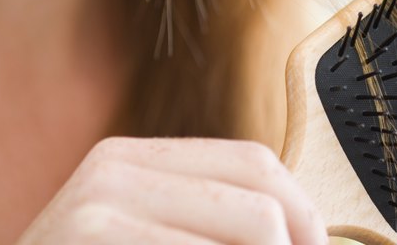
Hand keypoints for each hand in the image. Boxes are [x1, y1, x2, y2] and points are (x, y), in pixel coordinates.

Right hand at [17, 137, 327, 244]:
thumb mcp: (147, 238)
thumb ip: (206, 223)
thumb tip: (304, 237)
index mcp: (136, 158)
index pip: (253, 164)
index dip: (301, 211)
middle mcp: (117, 167)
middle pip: (258, 202)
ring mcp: (99, 206)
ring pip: (250, 235)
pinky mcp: (92, 237)